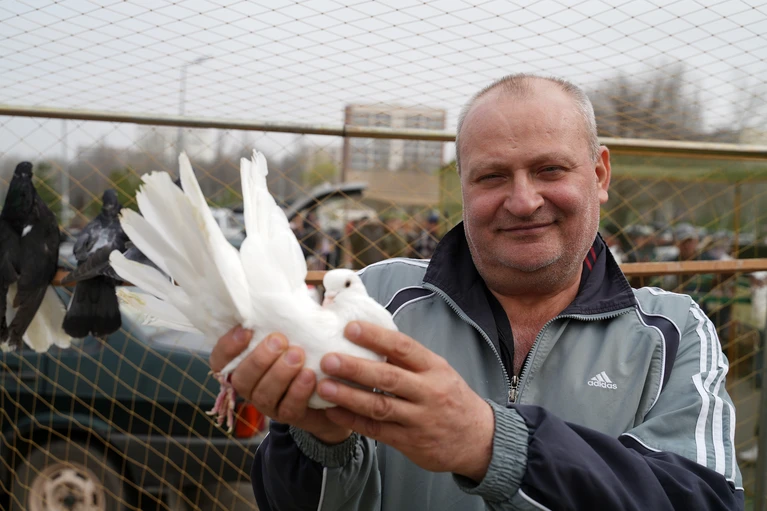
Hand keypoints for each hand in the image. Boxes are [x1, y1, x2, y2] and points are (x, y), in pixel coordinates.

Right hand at [209, 326, 351, 443]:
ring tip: (298, 355)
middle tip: (280, 340)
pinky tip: (310, 375)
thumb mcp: (294, 331)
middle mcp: (250, 385)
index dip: (228, 346)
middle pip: (241, 378)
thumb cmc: (306, 350)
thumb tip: (282, 294)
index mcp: (242, 363)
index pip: (220, 359)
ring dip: (280, 374)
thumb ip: (283, 318)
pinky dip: (298, 391)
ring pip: (263, 394)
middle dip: (259, 359)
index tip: (246, 330)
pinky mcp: (289, 415)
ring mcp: (268, 403)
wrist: (333, 386)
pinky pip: (288, 407)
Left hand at [316, 321, 494, 480]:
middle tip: (328, 359)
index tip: (350, 328)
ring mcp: (420, 419)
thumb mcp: (438, 371)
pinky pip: (378, 431)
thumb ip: (407, 359)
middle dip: (355, 368)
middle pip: (388, 378)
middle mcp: (428, 392)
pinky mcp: (411, 442)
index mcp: (434, 367)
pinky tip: (333, 412)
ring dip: (349, 396)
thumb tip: (370, 335)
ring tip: (324, 386)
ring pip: (380, 406)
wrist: (478, 439)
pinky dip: (353, 421)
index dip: (376, 337)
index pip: (403, 347)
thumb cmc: (450, 397)